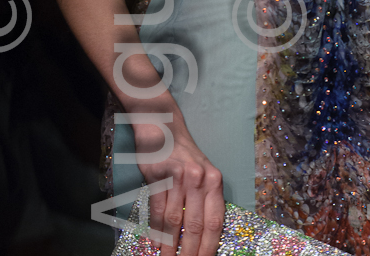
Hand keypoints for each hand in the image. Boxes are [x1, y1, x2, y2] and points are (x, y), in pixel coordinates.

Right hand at [134, 114, 224, 255]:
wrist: (163, 127)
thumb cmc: (184, 155)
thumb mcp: (202, 173)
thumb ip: (205, 200)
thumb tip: (202, 239)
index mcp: (214, 180)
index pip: (215, 222)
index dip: (209, 247)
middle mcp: (199, 178)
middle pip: (195, 225)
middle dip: (190, 253)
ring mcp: (177, 176)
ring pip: (174, 220)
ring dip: (170, 247)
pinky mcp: (158, 175)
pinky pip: (157, 209)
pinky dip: (155, 231)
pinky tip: (154, 244)